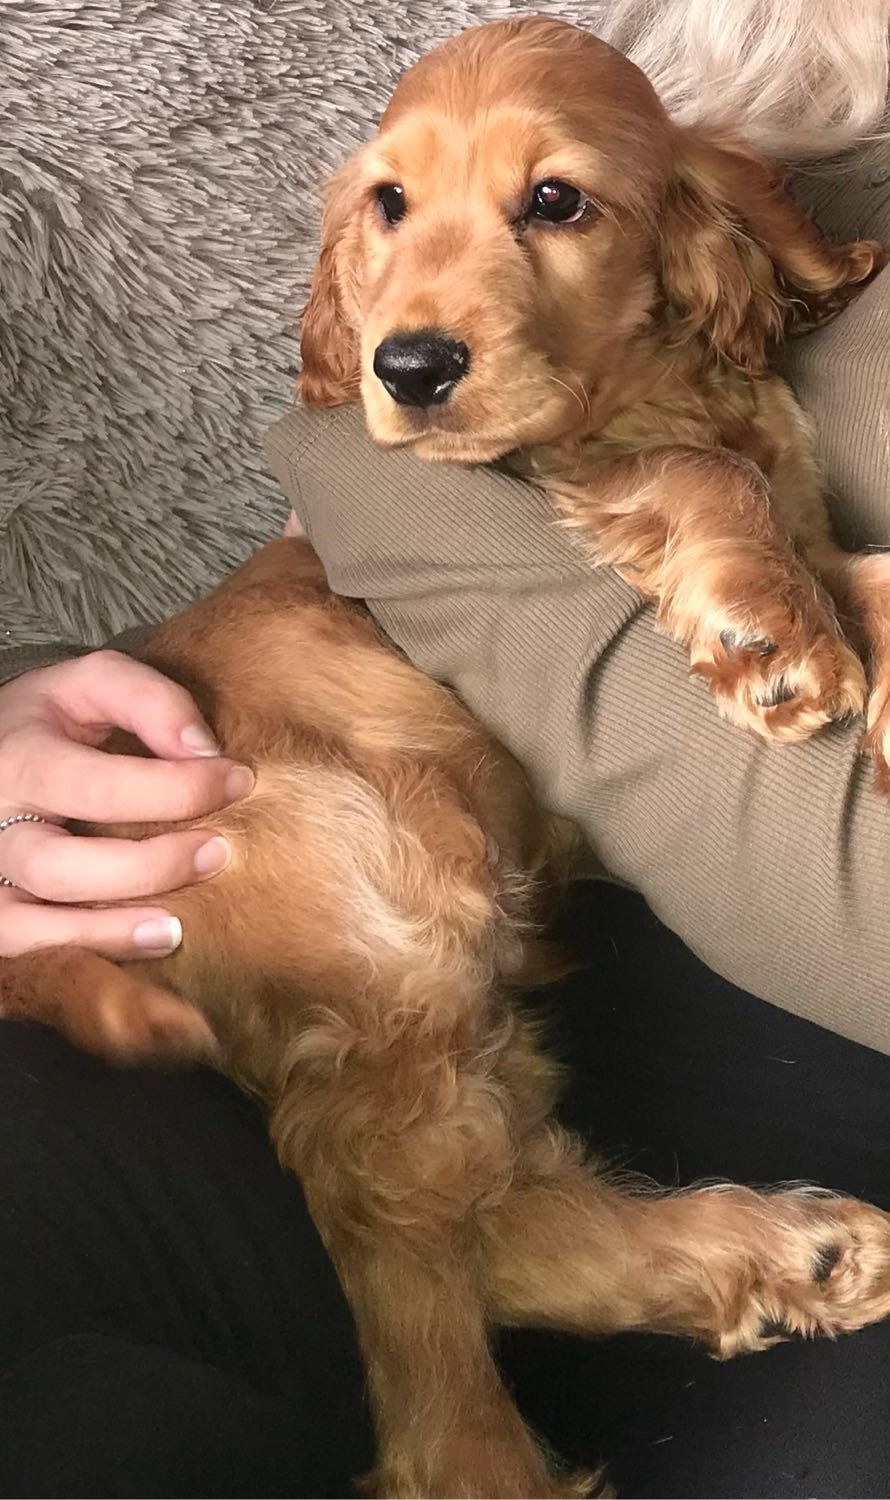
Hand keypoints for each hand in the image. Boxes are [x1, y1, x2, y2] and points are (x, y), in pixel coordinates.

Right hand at [0, 651, 254, 958]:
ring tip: (176, 927)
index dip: (177, 790)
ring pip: (31, 923)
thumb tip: (203, 750)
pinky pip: (26, 947)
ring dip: (109, 930)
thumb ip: (151, 701)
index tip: (236, 781)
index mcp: (21, 759)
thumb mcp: (94, 683)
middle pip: (59, 867)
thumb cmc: (56, 719)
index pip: (99, 786)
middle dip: (147, 867)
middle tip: (216, 852)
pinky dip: (83, 950)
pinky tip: (146, 942)